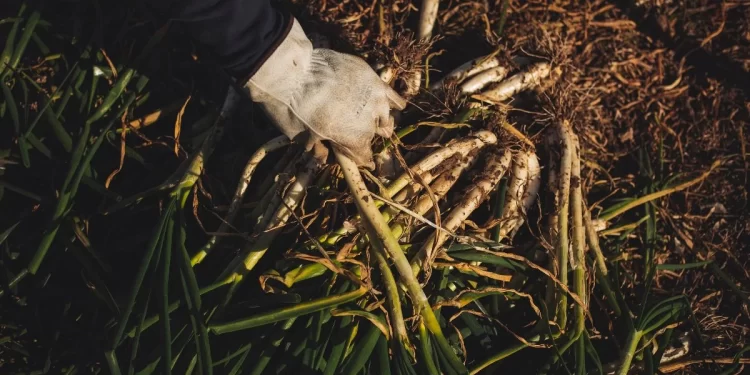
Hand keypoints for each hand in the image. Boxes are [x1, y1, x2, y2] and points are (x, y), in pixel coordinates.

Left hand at [243, 19, 406, 167]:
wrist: (292, 71)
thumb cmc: (293, 109)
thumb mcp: (302, 137)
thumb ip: (319, 148)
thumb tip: (325, 156)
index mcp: (355, 139)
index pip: (365, 156)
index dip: (360, 159)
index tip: (361, 160)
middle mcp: (370, 122)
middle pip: (376, 136)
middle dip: (367, 137)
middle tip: (357, 133)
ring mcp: (374, 98)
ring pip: (387, 117)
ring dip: (381, 121)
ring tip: (374, 119)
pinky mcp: (373, 78)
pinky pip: (392, 94)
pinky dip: (394, 102)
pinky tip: (394, 105)